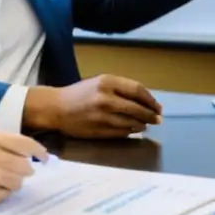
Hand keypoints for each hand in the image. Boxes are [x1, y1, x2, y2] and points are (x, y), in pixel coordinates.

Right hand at [0, 132, 48, 206]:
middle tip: (20, 172)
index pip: (26, 145)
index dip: (39, 152)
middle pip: (25, 166)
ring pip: (18, 183)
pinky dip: (1, 193)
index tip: (46, 158)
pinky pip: (4, 196)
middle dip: (25, 170)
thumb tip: (28, 152)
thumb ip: (3, 142)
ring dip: (14, 182)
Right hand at [30, 75, 162, 138]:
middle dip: (150, 114)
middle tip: (158, 118)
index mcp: (108, 82)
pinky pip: (121, 132)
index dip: (150, 100)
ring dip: (142, 124)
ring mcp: (102, 116)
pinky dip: (130, 131)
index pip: (137, 90)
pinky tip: (134, 130)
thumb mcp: (101, 82)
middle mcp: (106, 98)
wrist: (56, 108)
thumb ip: (121, 88)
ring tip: (147, 124)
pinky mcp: (98, 130)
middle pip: (137, 108)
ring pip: (131, 122)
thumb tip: (145, 100)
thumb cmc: (80, 93)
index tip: (157, 106)